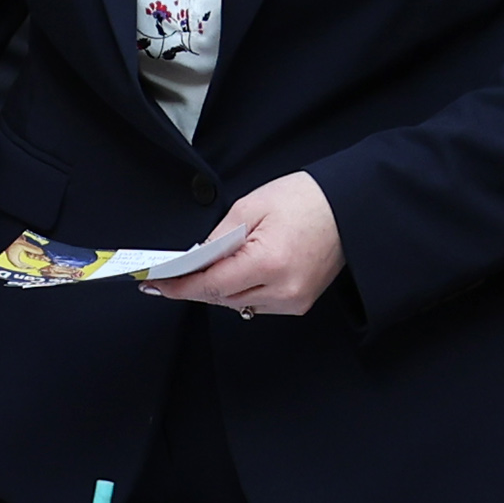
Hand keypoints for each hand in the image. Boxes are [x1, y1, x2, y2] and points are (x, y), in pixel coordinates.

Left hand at [150, 172, 342, 318]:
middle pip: (222, 298)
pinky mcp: (299, 303)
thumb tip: (194, 261)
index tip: (155, 285)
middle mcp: (283, 289)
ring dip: (218, 289)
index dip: (179, 286)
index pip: (211, 285)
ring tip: (203, 269)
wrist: (348, 207)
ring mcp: (294, 300)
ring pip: (238, 303)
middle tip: (169, 276)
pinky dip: (241, 290)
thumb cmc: (305, 199)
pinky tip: (235, 273)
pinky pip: (257, 303)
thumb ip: (217, 238)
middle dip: (194, 286)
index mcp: (270, 262)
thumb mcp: (250, 206)